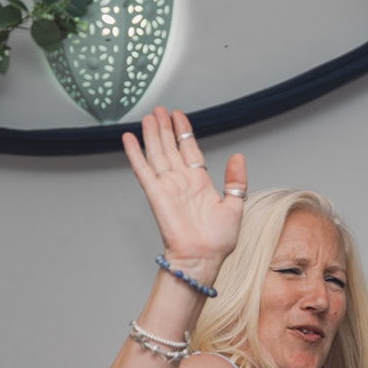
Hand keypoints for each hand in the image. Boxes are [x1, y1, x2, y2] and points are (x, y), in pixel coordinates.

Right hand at [120, 107, 246, 269]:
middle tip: (160, 110)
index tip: (179, 116)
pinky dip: (135, 153)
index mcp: (200, 183)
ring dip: (152, 134)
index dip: (184, 132)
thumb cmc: (218, 241)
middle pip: (170, 147)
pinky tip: (129, 139)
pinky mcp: (156, 194)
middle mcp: (182, 182)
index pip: (189, 150)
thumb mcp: (235, 206)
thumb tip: (238, 157)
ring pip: (157, 153)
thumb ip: (235, 180)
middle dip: (165, 127)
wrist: (203, 258)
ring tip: (149, 117)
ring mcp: (168, 186)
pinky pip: (143, 170)